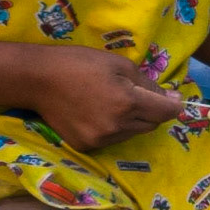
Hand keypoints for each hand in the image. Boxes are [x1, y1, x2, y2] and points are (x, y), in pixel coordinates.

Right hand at [32, 45, 186, 151]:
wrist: (36, 80)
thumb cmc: (79, 64)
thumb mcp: (119, 64)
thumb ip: (148, 83)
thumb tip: (171, 98)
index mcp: (128, 102)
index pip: (166, 112)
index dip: (172, 104)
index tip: (170, 96)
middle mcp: (117, 126)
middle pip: (152, 124)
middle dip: (151, 110)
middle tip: (135, 94)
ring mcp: (101, 139)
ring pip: (134, 133)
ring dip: (133, 120)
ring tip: (113, 102)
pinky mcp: (87, 146)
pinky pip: (114, 139)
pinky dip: (114, 128)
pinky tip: (98, 113)